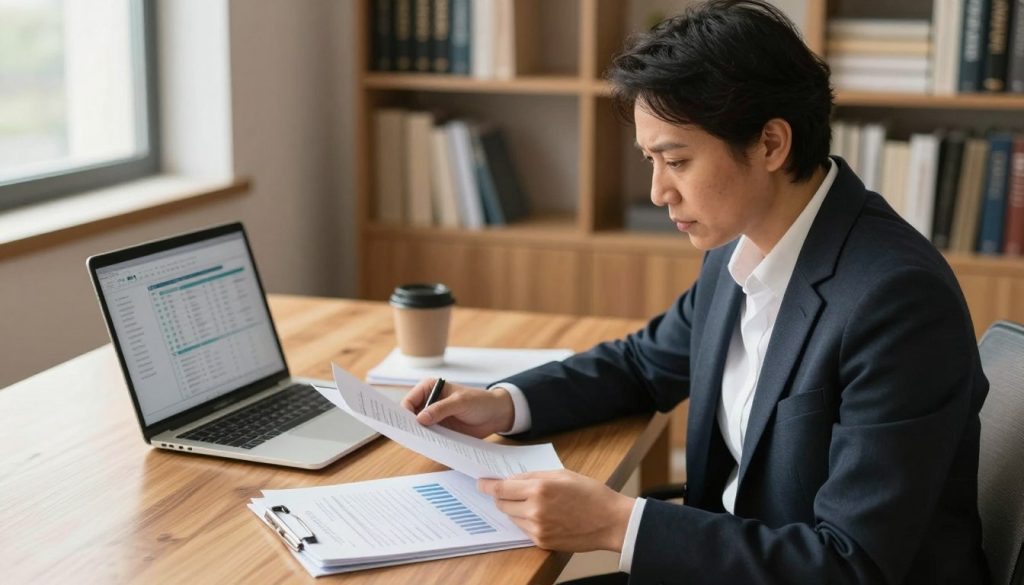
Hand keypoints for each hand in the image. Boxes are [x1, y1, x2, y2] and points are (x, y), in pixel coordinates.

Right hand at [400, 379, 514, 437]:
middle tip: (409, 437)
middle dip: (409, 426)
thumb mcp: (460, 402)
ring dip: (419, 435)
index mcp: (429, 388)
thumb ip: (440, 409)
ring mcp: (433, 417)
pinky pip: (429, 437)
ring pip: (418, 428)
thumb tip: (420, 419)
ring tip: (419, 443)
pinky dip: (428, 442)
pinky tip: (430, 447)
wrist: (495, 415)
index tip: (404, 425)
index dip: (404, 413)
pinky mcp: (440, 430)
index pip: (409, 401)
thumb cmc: (479, 401)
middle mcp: (428, 402)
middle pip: (410, 416)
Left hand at [477, 469, 634, 551]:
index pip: (502, 488)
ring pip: (512, 517)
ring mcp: (537, 529)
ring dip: (515, 509)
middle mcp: (534, 510)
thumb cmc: (590, 494)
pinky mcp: (542, 542)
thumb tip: (512, 480)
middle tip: (506, 491)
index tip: (481, 483)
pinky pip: (524, 529)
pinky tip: (541, 514)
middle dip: (501, 496)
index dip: (488, 485)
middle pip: (502, 504)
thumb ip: (534, 477)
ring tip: (532, 502)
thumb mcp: (562, 474)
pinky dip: (526, 520)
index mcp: (539, 489)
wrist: (610, 521)